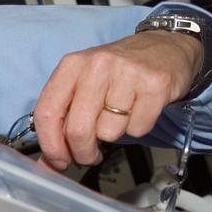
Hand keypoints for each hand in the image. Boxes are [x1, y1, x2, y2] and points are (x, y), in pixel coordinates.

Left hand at [32, 30, 201, 169]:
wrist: (165, 48)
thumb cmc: (116, 73)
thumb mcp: (82, 86)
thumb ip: (62, 121)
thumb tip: (49, 163)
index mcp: (71, 65)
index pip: (47, 112)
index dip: (50, 145)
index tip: (58, 160)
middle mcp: (97, 65)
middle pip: (77, 129)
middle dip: (82, 152)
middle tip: (89, 155)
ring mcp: (128, 73)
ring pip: (108, 132)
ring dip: (113, 135)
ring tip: (119, 117)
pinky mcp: (155, 84)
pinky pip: (137, 129)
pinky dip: (137, 128)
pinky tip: (138, 110)